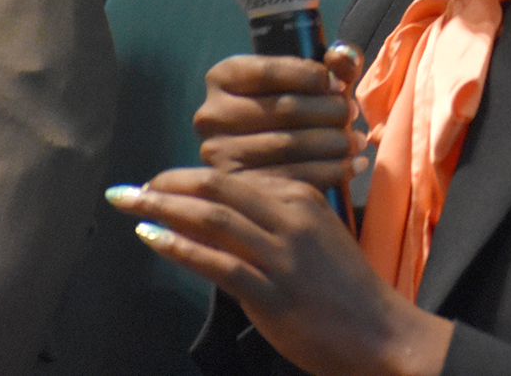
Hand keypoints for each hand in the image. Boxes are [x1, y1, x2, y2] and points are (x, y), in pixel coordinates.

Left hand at [106, 169, 451, 375]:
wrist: (381, 333)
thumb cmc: (347, 289)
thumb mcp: (317, 238)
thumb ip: (275, 221)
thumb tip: (222, 214)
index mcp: (304, 198)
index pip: (236, 178)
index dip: (190, 178)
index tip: (159, 183)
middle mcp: (291, 218)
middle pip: (218, 188)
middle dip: (166, 185)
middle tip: (129, 189)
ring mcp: (282, 256)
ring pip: (213, 219)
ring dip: (163, 208)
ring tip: (129, 204)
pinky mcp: (272, 293)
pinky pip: (219, 264)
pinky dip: (180, 248)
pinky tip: (152, 239)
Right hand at [195, 46, 366, 188]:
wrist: (268, 159)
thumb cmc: (291, 109)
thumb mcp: (306, 80)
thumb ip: (331, 64)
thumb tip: (341, 60)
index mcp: (223, 77)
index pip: (270, 72)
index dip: (312, 77)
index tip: (338, 85)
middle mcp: (211, 116)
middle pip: (284, 109)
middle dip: (330, 110)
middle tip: (352, 113)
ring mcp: (219, 154)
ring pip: (290, 145)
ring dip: (335, 142)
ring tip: (356, 141)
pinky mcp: (239, 188)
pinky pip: (292, 178)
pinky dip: (331, 171)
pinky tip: (352, 165)